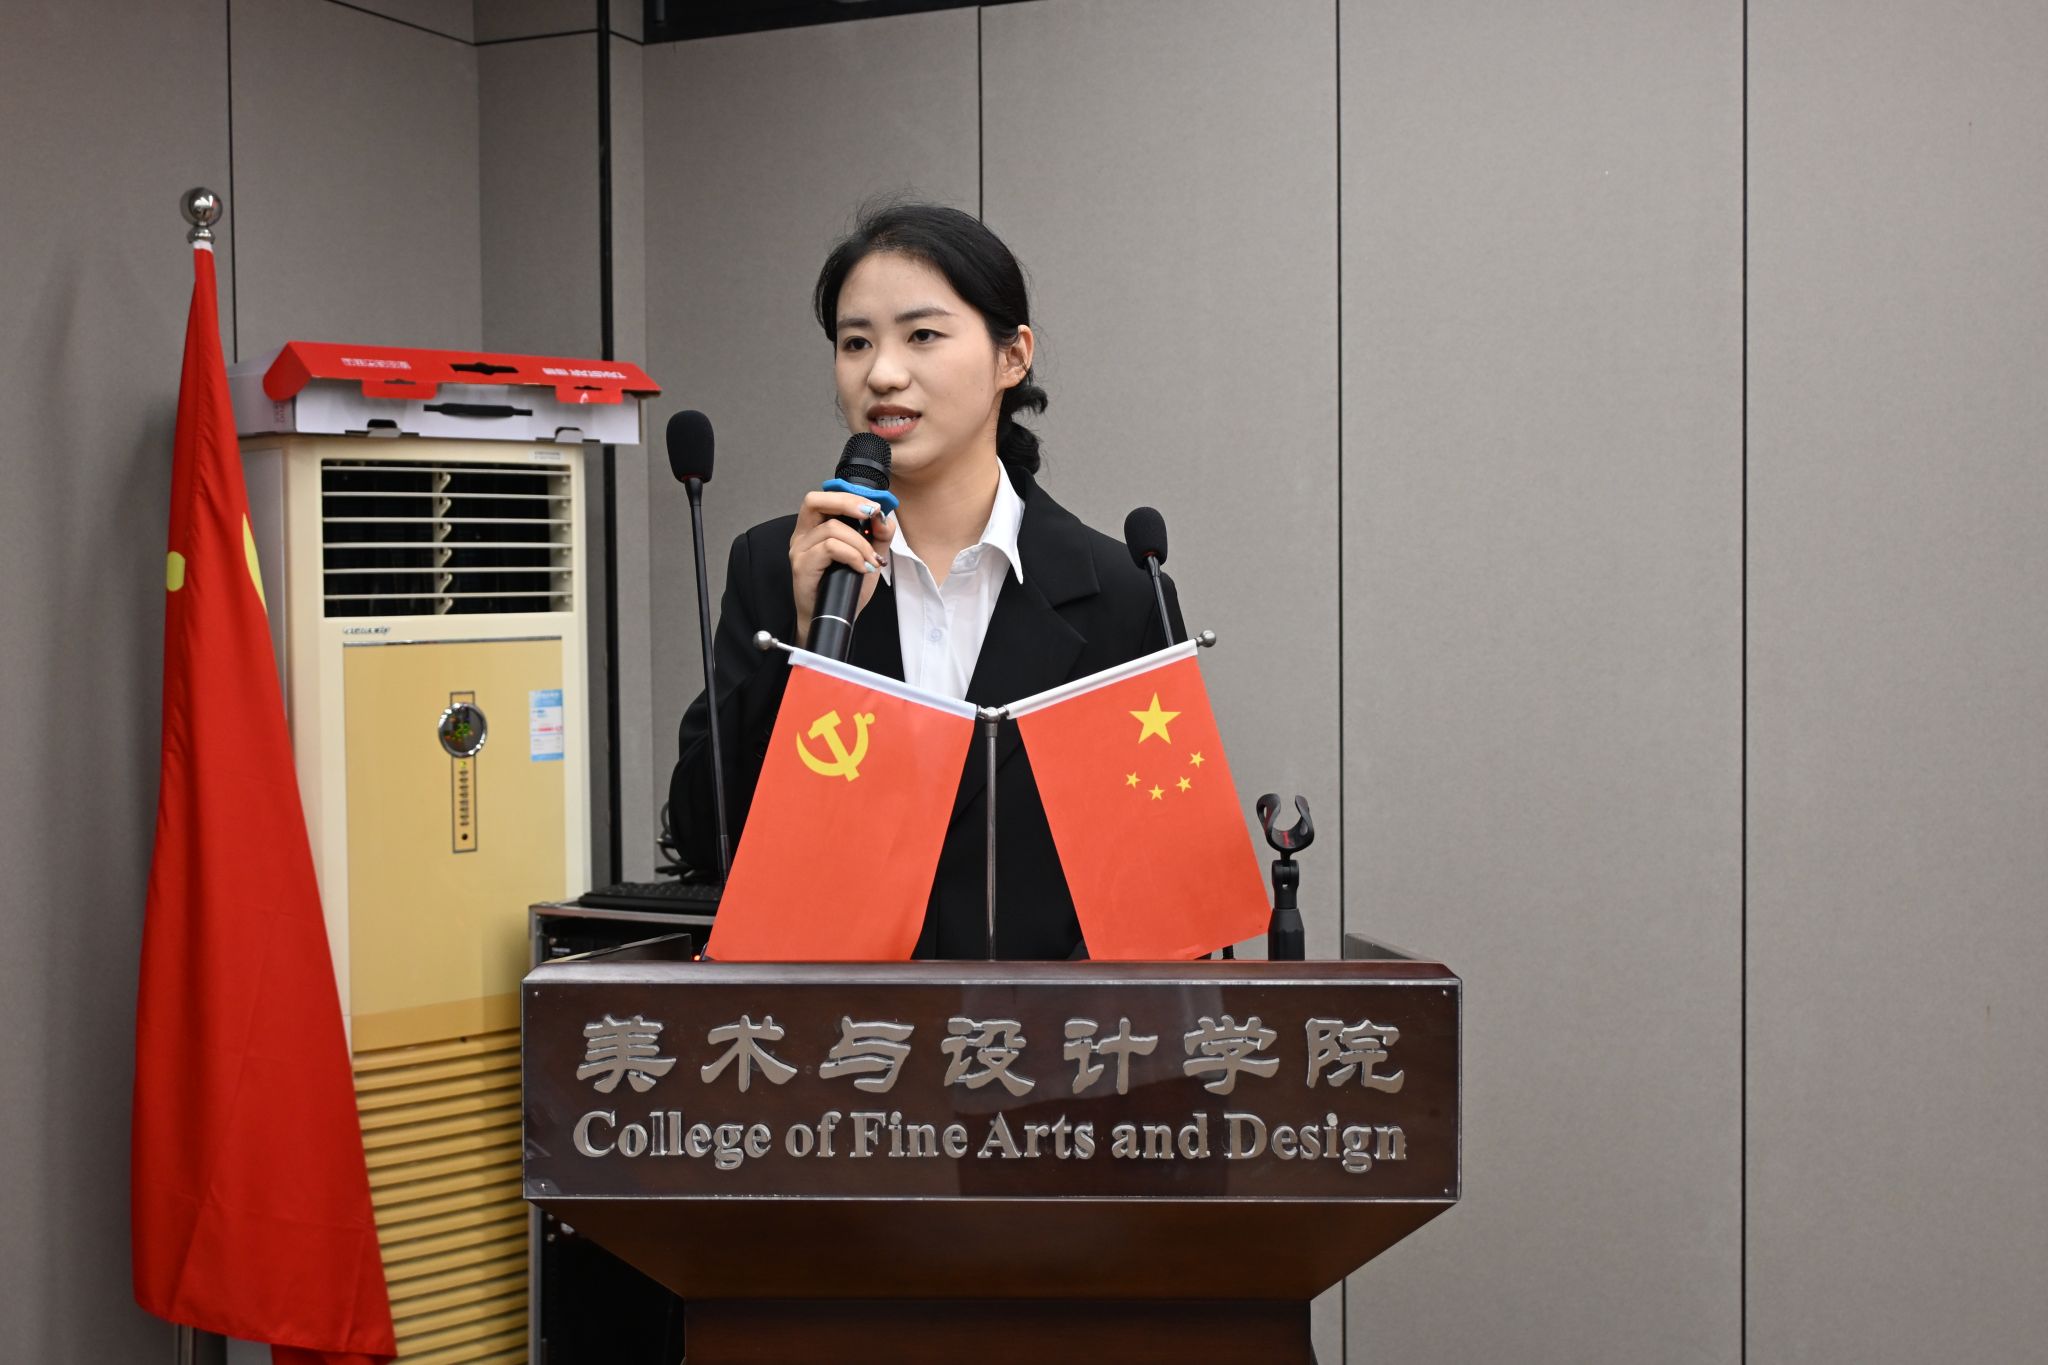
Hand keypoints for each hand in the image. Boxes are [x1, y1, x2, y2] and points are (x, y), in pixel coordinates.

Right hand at [790, 490, 895, 644]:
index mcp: (815, 528)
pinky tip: (861, 567)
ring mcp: (800, 550)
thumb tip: (883, 517)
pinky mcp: (802, 566)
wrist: (834, 618)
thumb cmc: (845, 588)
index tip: (874, 507)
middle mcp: (803, 535)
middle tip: (871, 514)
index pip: (825, 498)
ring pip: (831, 529)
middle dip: (847, 503)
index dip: (850, 496)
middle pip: (815, 501)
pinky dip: (852, 555)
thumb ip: (879, 535)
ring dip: (859, 543)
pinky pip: (830, 548)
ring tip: (870, 559)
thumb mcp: (869, 556)